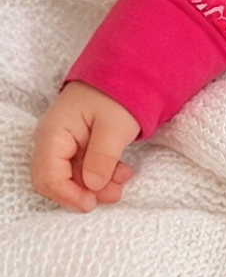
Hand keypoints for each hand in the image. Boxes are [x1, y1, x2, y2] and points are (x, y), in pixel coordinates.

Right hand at [31, 82, 140, 211]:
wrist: (126, 73)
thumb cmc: (118, 95)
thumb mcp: (115, 127)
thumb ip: (102, 158)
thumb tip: (92, 186)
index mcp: (54, 134)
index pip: (48, 177)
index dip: (68, 195)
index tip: (92, 203)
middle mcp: (52, 140)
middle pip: (56, 181)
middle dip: (84, 192)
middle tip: (115, 192)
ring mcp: (63, 143)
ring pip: (71, 177)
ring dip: (96, 185)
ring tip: (124, 178)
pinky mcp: (76, 145)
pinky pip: (82, 168)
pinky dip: (100, 174)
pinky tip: (121, 172)